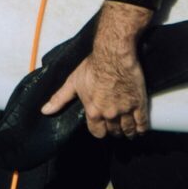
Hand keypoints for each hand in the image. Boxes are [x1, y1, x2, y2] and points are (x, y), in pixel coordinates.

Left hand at [40, 1, 152, 138]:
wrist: (113, 56)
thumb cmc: (91, 67)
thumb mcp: (73, 82)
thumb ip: (59, 99)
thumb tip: (45, 111)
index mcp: (92, 111)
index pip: (97, 132)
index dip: (100, 131)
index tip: (102, 127)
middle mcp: (109, 114)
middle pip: (113, 131)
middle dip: (114, 131)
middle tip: (116, 128)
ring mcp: (125, 110)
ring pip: (128, 129)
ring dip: (128, 132)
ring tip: (129, 132)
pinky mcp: (139, 104)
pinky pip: (142, 123)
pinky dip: (142, 129)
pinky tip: (140, 130)